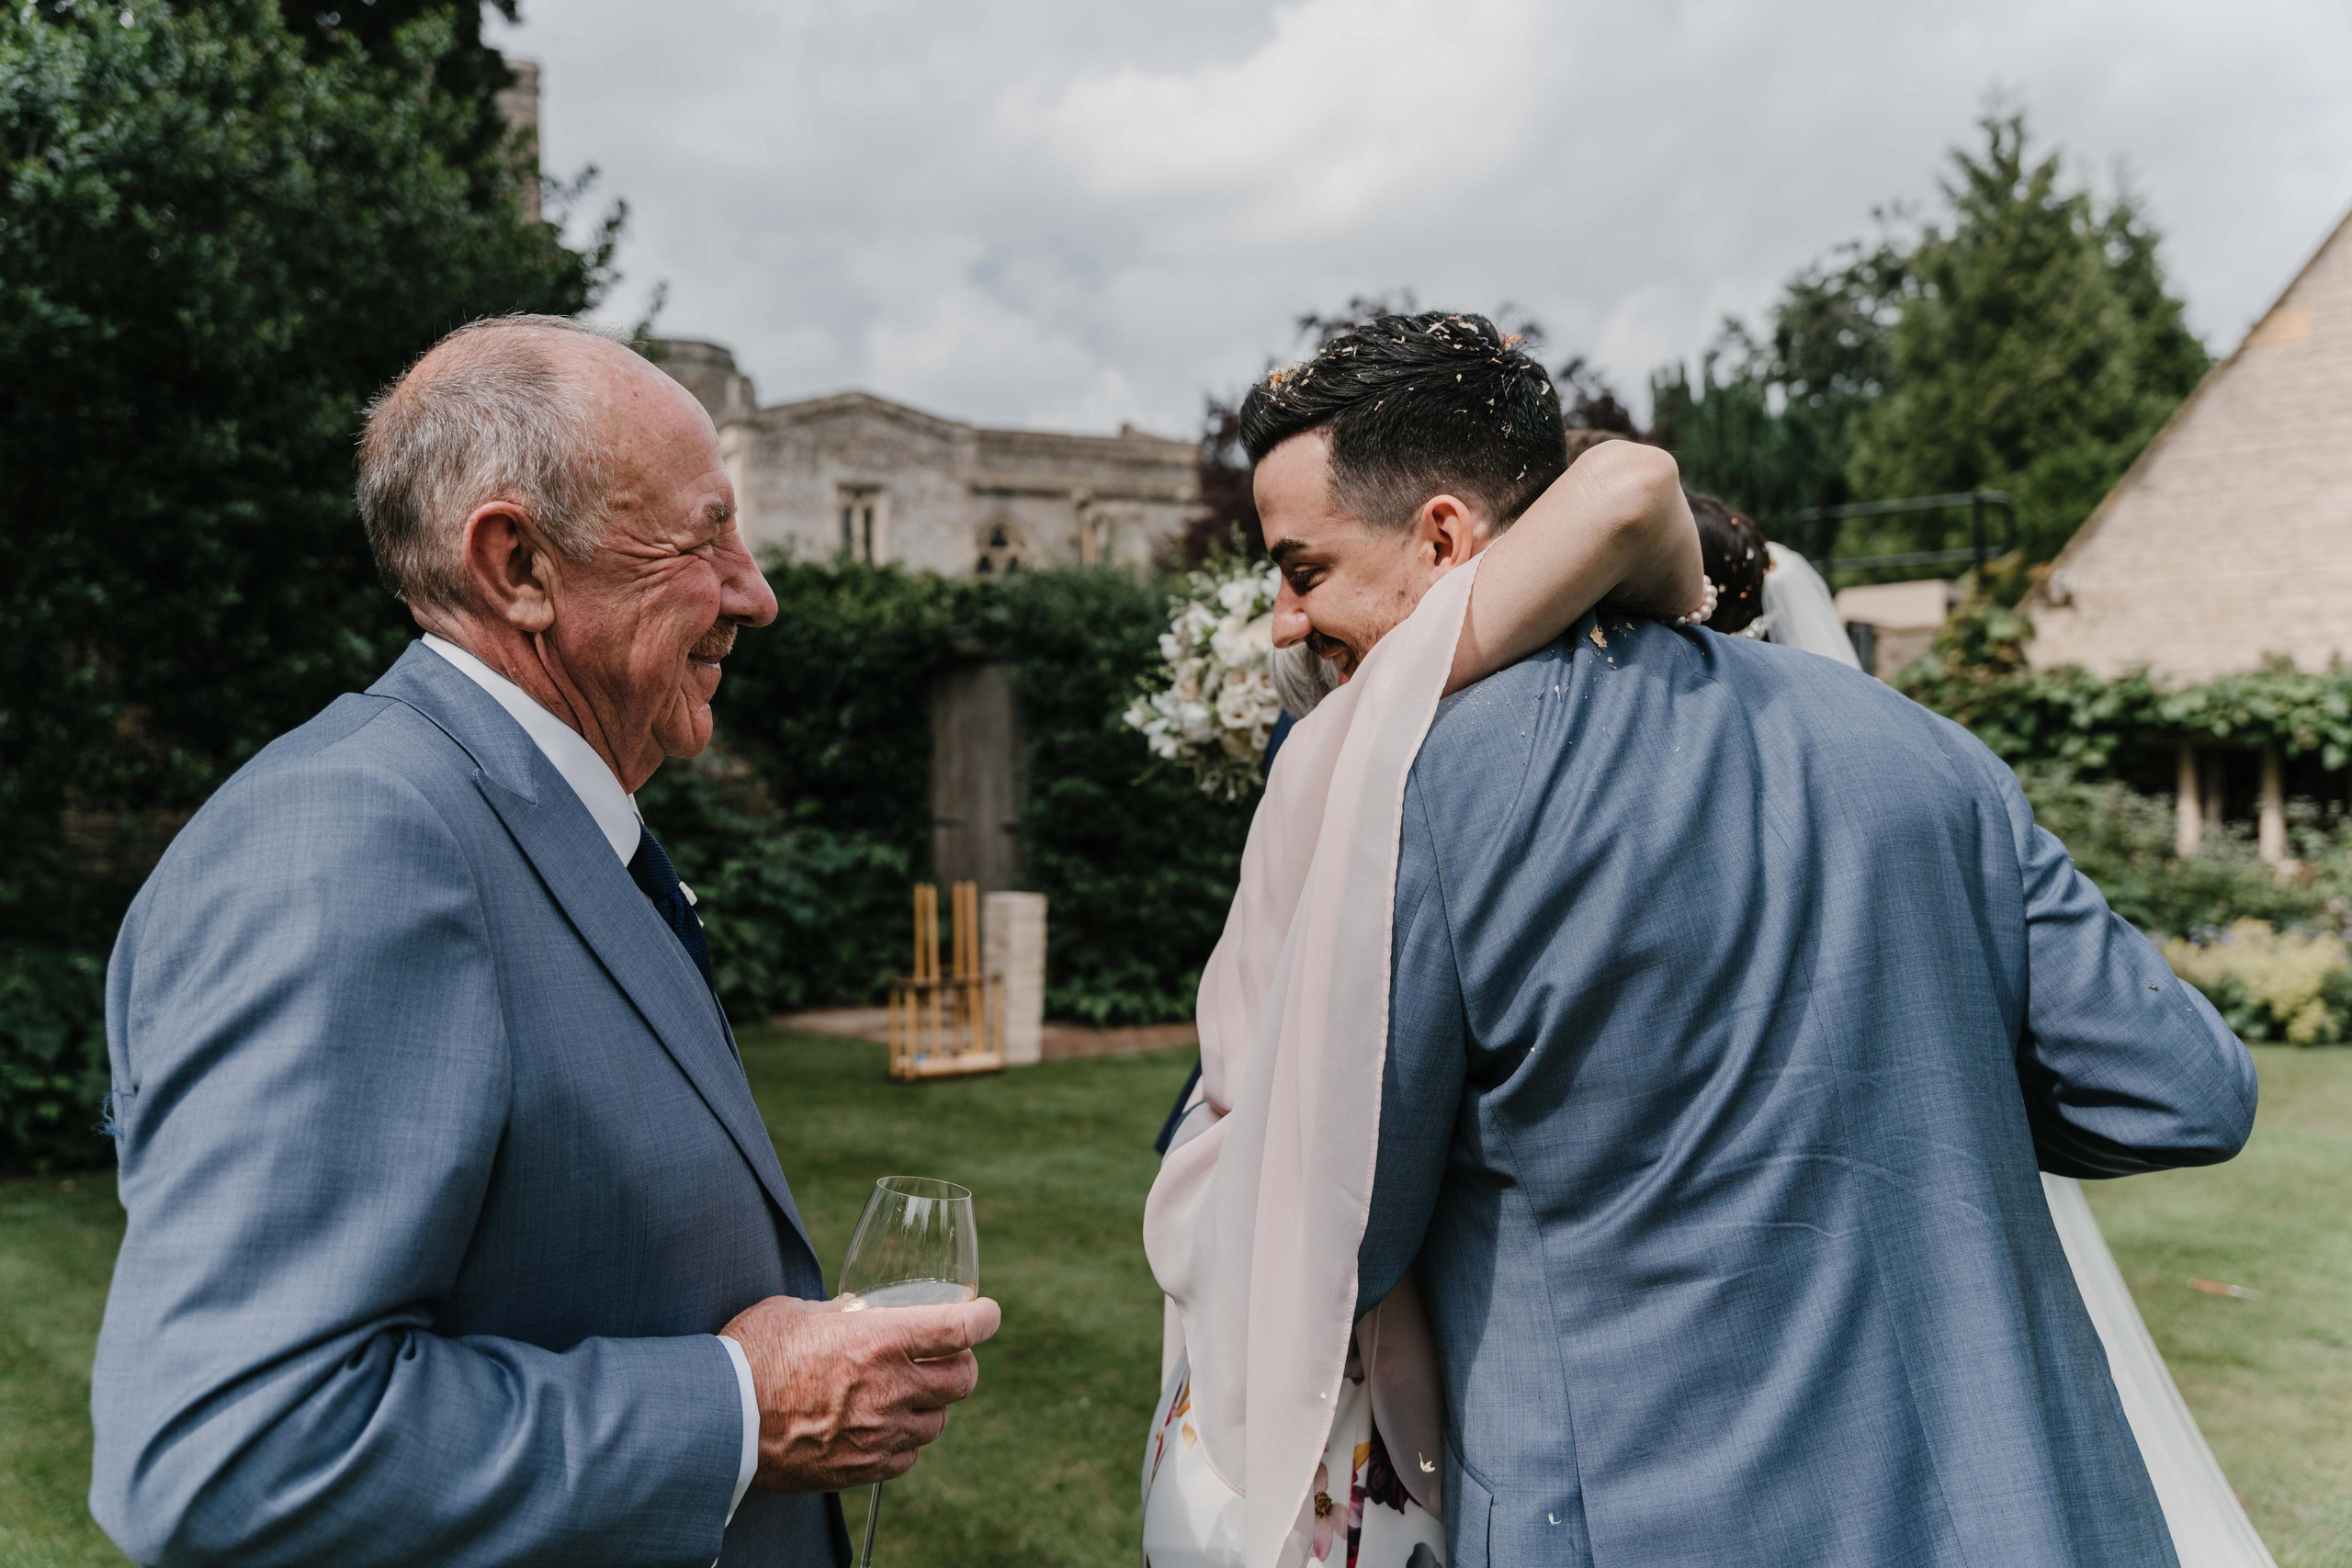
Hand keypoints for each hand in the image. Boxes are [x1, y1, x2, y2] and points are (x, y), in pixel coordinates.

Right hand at [719, 1294, 1001, 1493]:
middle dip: (963, 1364)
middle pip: (963, 1380)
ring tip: (909, 1393)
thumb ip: (838, 1311)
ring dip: (932, 1405)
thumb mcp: (798, 1312)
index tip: (987, 1313)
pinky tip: (884, 1428)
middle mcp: (890, 1389)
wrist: (718, 1421)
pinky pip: (906, 1458)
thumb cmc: (751, 1355)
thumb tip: (855, 1310)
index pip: (961, 1329)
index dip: (984, 1317)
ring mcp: (879, 1434)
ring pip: (938, 1422)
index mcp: (881, 1340)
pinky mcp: (861, 1468)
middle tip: (948, 1356)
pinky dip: (904, 1442)